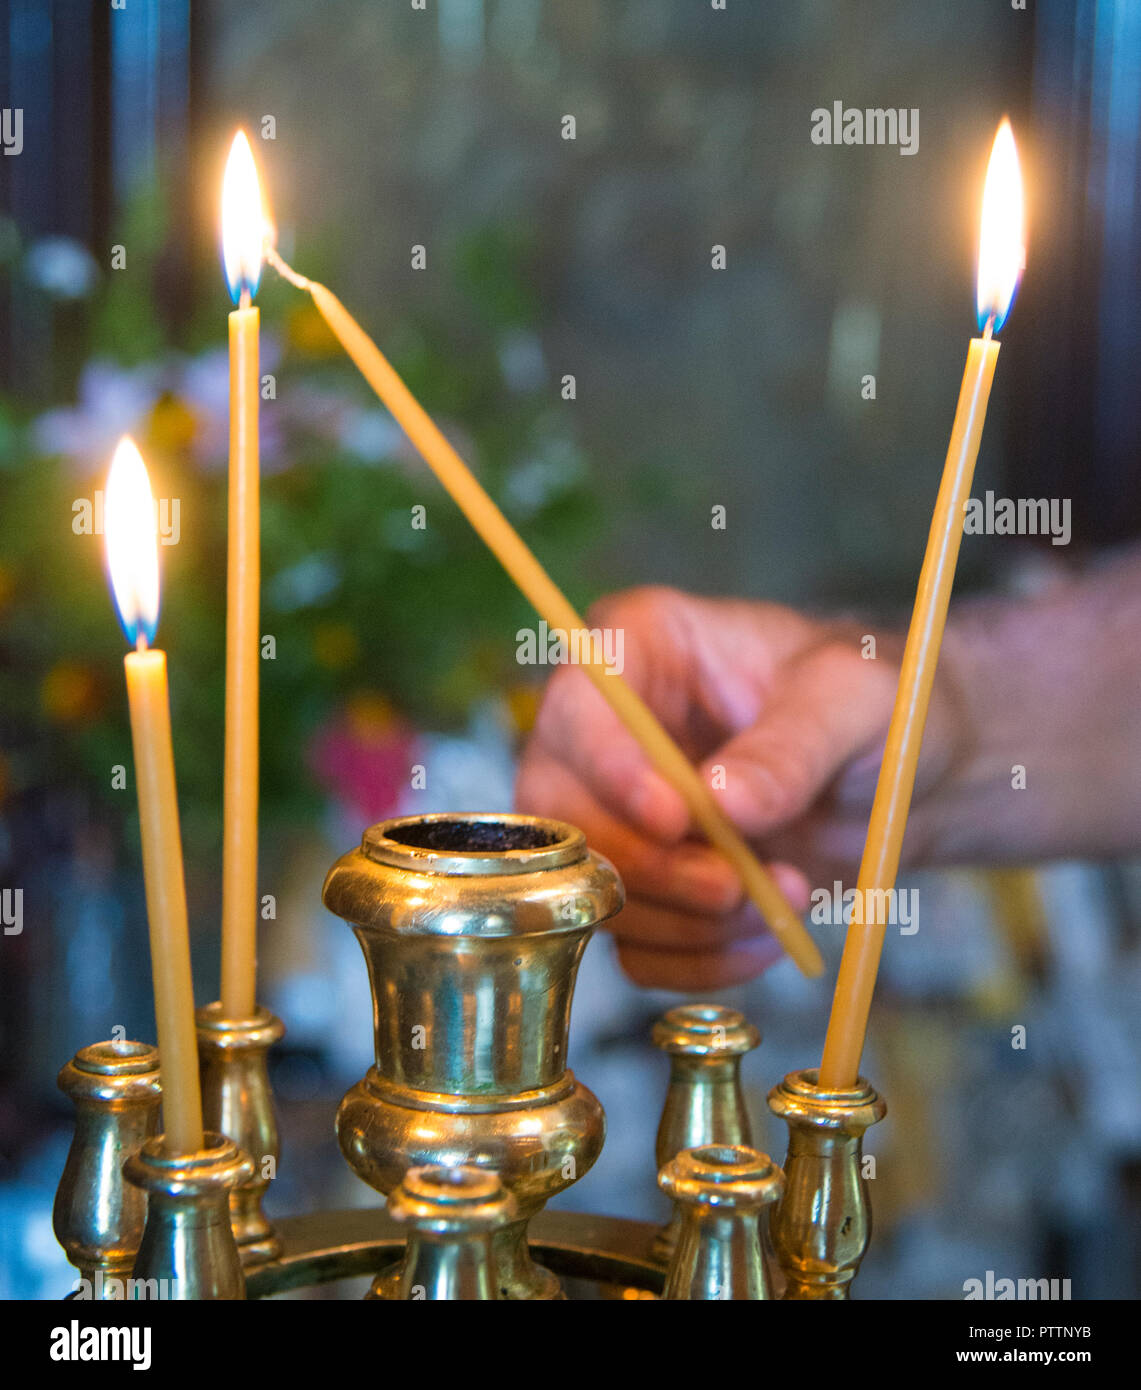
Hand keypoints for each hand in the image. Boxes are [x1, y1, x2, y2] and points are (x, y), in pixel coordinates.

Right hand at [515, 585, 964, 988]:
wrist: (901, 775)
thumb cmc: (873, 704)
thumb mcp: (855, 700)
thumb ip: (793, 745)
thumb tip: (724, 803)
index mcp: (641, 646)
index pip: (579, 704)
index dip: (609, 766)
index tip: (677, 818)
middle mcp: (607, 730)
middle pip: (562, 811)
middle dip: (648, 865)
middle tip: (733, 887)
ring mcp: (616, 814)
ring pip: (592, 888)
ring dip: (686, 920)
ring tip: (784, 897)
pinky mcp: (643, 883)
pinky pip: (635, 946)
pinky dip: (697, 959)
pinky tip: (766, 935)